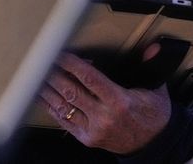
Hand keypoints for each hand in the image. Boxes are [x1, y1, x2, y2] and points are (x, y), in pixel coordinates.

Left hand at [38, 52, 171, 154]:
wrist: (154, 145)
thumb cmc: (153, 115)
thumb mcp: (156, 88)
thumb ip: (150, 66)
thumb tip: (153, 48)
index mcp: (120, 101)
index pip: (89, 78)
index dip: (71, 64)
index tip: (60, 53)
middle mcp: (104, 117)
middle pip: (71, 91)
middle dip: (53, 74)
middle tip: (42, 60)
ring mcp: (93, 130)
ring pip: (63, 106)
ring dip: (47, 90)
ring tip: (36, 75)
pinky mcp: (87, 138)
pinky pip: (63, 121)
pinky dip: (51, 106)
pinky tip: (43, 96)